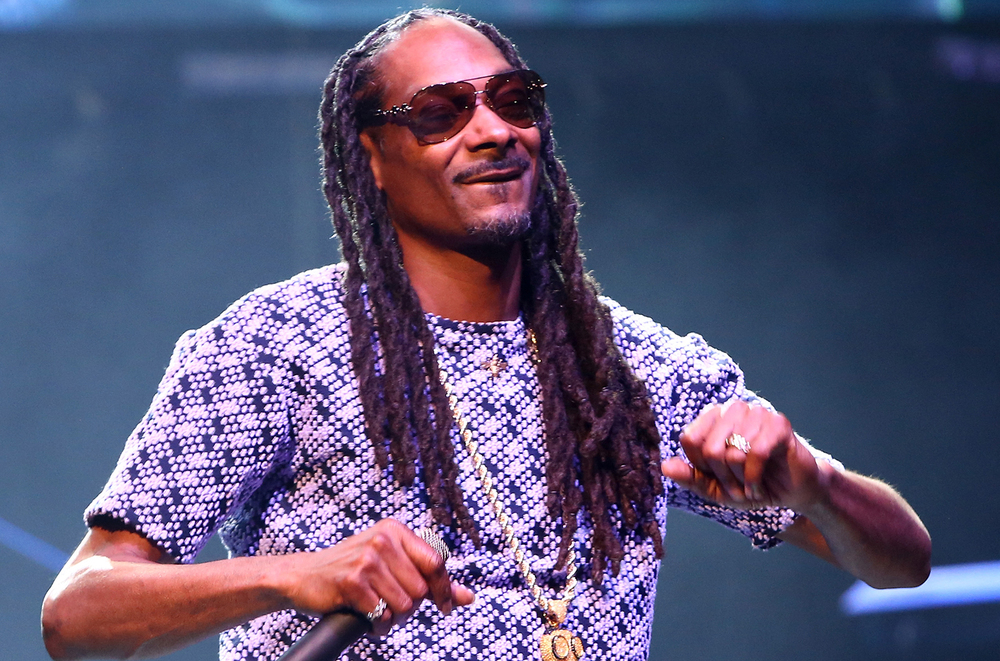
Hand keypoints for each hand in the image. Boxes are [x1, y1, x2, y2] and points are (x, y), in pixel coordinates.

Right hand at [277, 519, 473, 635]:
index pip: (436, 562)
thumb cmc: (352, 570)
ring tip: (376, 610)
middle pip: (421, 589)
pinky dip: (377, 625)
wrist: (303, 576)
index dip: (444, 589)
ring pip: (404, 605)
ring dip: (393, 618)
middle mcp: (383, 540)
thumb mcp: (392, 564)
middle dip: (410, 606)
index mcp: (395, 531)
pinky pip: (382, 616)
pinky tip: (365, 616)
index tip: (443, 606)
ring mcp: (367, 560)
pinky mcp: (352, 582)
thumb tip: (468, 596)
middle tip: (391, 605)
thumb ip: (430, 578)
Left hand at [660, 400, 823, 512]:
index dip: (700, 466)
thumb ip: (689, 477)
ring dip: (740, 479)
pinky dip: (754, 478)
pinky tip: (759, 485)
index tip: (716, 476)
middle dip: (723, 477)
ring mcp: (757, 413)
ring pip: (733, 452)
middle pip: (710, 448)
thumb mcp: (714, 487)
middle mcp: (733, 409)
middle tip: (736, 485)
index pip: (690, 439)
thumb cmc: (750, 484)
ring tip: (750, 483)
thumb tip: (664, 466)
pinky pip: (756, 454)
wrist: (792, 492)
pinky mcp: (779, 423)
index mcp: (714, 417)